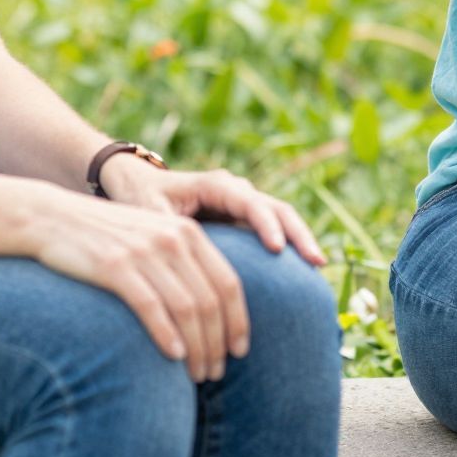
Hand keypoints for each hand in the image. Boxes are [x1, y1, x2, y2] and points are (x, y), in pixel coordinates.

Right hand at [23, 185, 255, 383]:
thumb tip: (209, 313)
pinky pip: (150, 305)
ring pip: (186, 307)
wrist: (54, 217)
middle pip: (210, 300)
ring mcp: (144, 252)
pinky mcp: (115, 265)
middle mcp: (173, 239)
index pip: (228, 283)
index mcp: (188, 232)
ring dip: (196, 347)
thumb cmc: (108, 238)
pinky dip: (166, 334)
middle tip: (215, 373)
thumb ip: (182, 263)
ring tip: (197, 375)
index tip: (240, 351)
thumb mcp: (154, 238)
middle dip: (218, 343)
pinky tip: (173, 357)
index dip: (238, 321)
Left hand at [101, 155, 325, 267]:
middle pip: (276, 208)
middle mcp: (236, 192)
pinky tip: (305, 271)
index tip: (276, 248)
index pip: (248, 202)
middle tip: (314, 260)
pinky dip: (291, 247)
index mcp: (215, 185)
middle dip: (297, 233)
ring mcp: (244, 206)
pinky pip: (275, 231)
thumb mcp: (148, 210)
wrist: (138, 186)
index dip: (265, 224)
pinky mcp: (244, 222)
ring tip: (318, 265)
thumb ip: (162, 227)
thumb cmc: (141, 199)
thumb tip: (167, 255)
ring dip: (301, 240)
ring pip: (282, 218)